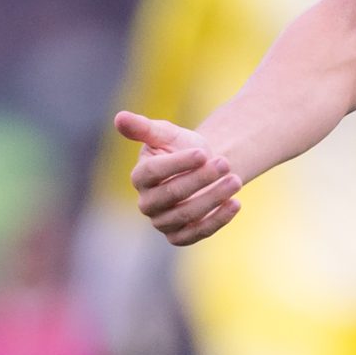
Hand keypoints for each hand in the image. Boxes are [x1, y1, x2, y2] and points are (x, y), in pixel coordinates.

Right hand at [114, 110, 240, 245]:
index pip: (154, 172)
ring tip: (236, 180)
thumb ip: (143, 127)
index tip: (202, 153)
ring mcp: (162, 222)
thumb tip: (119, 117)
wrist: (201, 168)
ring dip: (214, 198)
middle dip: (201, 179)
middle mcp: (147, 203)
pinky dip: (218, 220)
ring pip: (188, 214)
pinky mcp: (179, 237)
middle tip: (225, 163)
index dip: (178, 163)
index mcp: (139, 176)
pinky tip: (235, 203)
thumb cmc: (180, 148)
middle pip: (172, 194)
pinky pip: (198, 233)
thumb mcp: (165, 133)